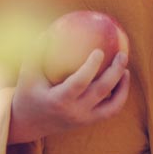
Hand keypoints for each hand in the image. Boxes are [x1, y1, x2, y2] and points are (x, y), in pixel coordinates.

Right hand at [8, 48, 130, 143]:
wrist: (28, 124)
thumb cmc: (28, 92)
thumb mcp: (27, 73)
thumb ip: (36, 51)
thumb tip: (50, 29)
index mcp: (59, 100)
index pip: (79, 83)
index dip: (91, 67)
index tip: (99, 51)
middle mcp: (74, 112)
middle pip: (100, 92)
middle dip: (115, 73)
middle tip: (122, 55)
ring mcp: (83, 120)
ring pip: (111, 106)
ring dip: (122, 87)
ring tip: (126, 70)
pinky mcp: (89, 122)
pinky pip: (110, 111)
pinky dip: (119, 97)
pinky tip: (121, 81)